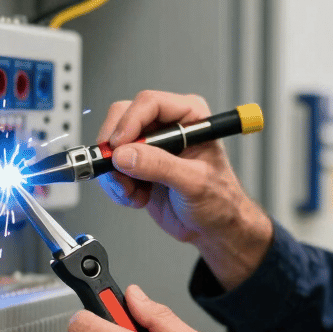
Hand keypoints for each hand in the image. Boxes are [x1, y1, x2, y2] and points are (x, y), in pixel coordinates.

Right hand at [97, 90, 272, 290]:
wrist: (214, 228)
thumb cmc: (220, 201)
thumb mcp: (194, 182)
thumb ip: (160, 166)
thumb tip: (126, 155)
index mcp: (189, 117)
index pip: (150, 103)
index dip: (129, 122)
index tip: (119, 146)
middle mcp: (168, 126)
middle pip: (123, 118)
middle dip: (116, 148)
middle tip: (119, 171)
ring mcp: (151, 146)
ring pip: (113, 144)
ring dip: (116, 172)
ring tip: (135, 192)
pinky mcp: (139, 166)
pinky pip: (112, 167)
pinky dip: (117, 185)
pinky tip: (138, 198)